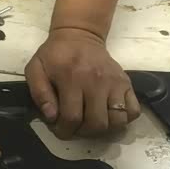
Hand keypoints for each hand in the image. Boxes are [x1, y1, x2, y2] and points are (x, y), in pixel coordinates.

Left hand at [25, 28, 140, 139]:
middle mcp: (96, 81)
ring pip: (117, 121)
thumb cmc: (56, 55)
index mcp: (72, 78)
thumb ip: (39, 93)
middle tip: (76, 127)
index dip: (64, 130)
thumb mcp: (36, 68)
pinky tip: (110, 115)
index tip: (60, 129)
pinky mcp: (126, 83)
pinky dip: (124, 119)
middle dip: (84, 132)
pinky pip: (133, 111)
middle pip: (97, 123)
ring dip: (104, 129)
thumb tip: (51, 116)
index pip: (72, 117)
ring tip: (92, 122)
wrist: (79, 35)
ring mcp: (114, 83)